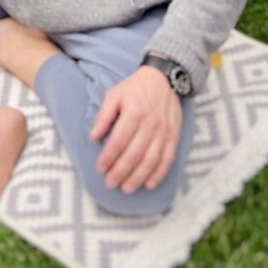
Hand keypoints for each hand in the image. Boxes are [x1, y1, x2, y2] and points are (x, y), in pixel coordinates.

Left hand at [89, 66, 181, 194]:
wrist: (163, 79)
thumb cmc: (135, 88)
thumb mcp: (114, 95)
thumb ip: (103, 116)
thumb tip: (93, 137)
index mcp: (134, 112)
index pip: (119, 141)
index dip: (108, 157)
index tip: (100, 168)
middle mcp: (150, 124)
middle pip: (134, 154)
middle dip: (121, 172)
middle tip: (110, 183)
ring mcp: (164, 131)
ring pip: (151, 160)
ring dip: (138, 177)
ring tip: (126, 188)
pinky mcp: (173, 136)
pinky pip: (168, 159)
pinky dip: (159, 174)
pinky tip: (149, 184)